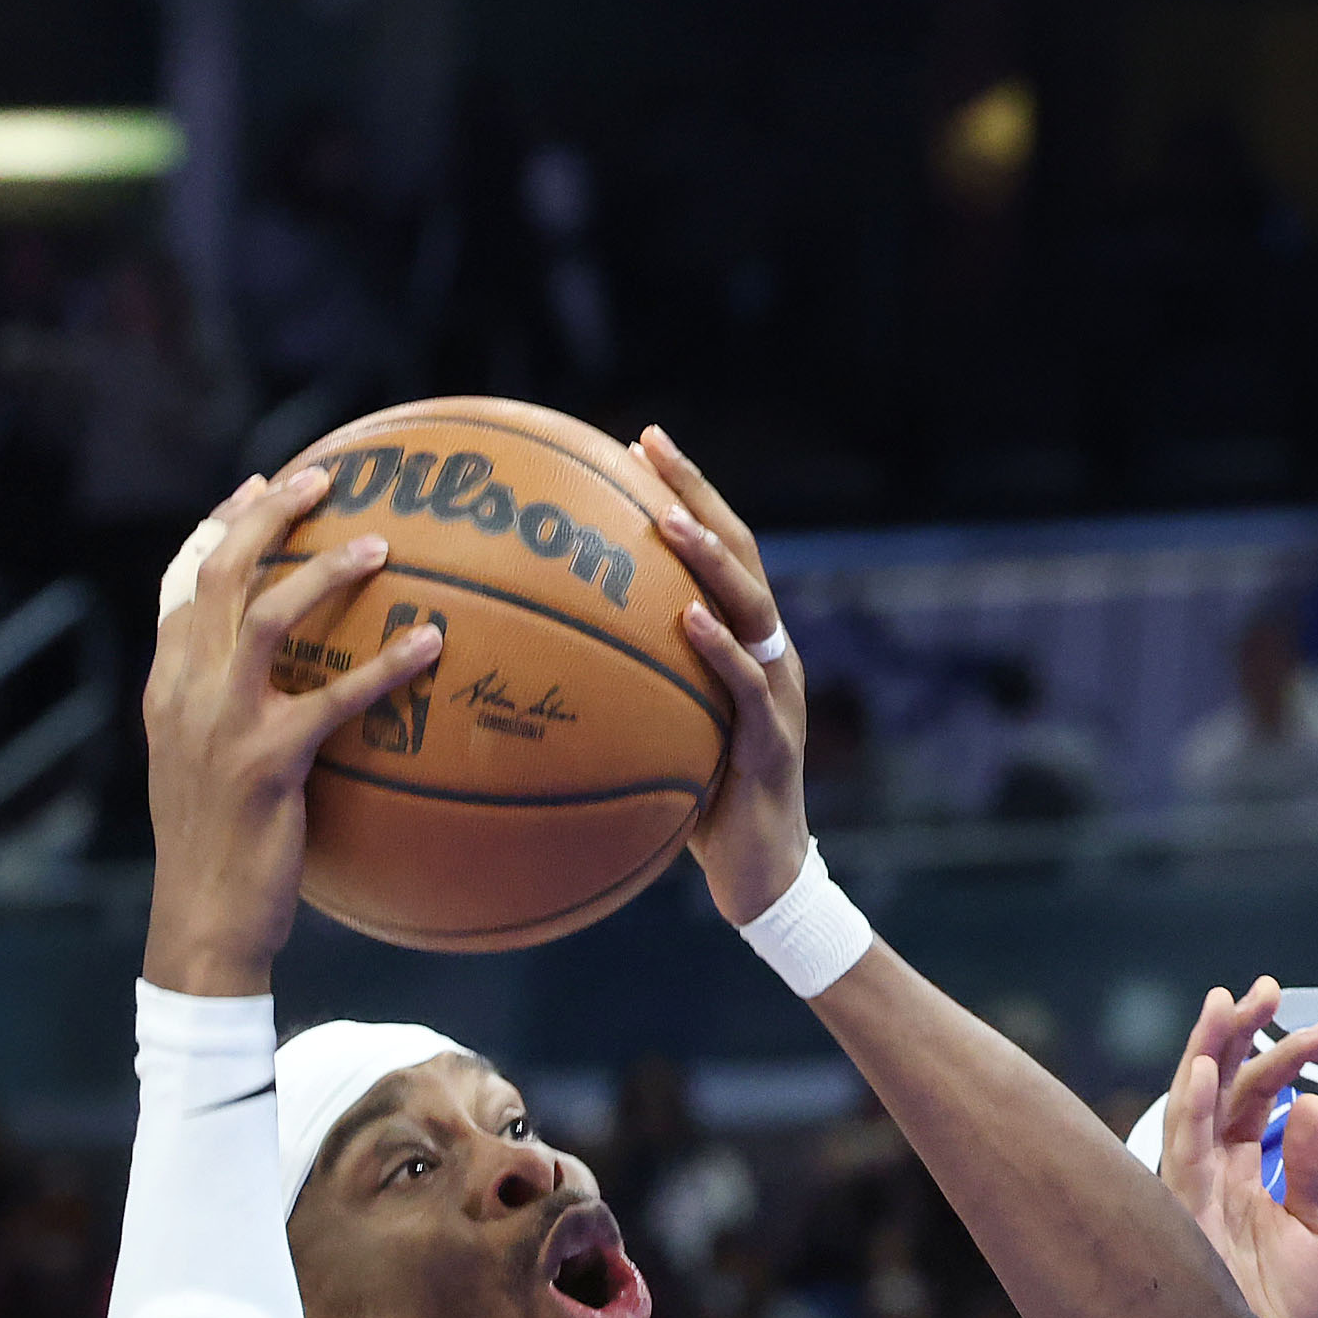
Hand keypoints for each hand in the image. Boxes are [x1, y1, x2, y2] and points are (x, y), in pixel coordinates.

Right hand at [141, 467, 442, 995]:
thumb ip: (235, 719)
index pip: (182, 584)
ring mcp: (221, 723)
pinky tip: (432, 645)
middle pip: (220, 574)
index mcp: (168, 686)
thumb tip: (295, 693)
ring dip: (323, 571)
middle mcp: (185, 691)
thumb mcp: (208, 774)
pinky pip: (335, 699)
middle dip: (265, 516)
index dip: (217, 529)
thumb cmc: (222, 855)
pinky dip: (385, 666)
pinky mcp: (267, 762)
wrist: (203, 921)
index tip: (257, 487)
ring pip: (267, 616)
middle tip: (321, 479)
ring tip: (380, 543)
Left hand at [633, 427, 809, 925]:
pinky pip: (747, 685)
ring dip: (709, 558)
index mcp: (745, 645)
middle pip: (742, 554)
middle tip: (652, 445)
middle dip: (697, 494)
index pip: (720, 551)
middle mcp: (769, 655)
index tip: (637, 440)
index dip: (686, 492)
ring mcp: (778, 695)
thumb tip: (539, 660)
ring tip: (666, 519)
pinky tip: (687, 618)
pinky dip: (720, 648)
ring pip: (752, 607)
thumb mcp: (661, 735)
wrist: (763, 877)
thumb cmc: (702, 808)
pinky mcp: (775, 742)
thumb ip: (627, 690)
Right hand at [1159, 981, 1317, 1317]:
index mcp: (1239, 1180)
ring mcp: (1189, 1201)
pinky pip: (1179, 1162)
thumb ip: (1313, 1170)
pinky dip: (1188, 1113)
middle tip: (1261, 988)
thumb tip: (1315, 1103)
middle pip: (1213, 1092)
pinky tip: (1200, 1073)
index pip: (1250, 1102)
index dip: (1281, 1058)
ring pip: (1190, 1112)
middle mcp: (1208, 1183)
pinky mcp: (1179, 1227)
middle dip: (1234, 1037)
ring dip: (1209, 1056)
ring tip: (1229, 1006)